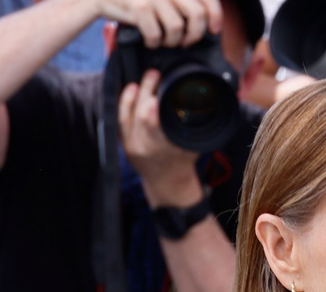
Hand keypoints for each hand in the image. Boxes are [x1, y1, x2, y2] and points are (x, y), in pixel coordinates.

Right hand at [95, 0, 222, 48]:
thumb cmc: (137, 0)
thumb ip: (182, 2)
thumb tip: (211, 21)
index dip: (216, 16)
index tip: (214, 30)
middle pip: (197, 15)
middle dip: (195, 34)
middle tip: (186, 42)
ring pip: (177, 28)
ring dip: (172, 41)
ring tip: (165, 41)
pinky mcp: (139, 7)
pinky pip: (157, 34)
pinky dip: (154, 43)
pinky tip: (150, 41)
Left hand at [118, 70, 201, 208]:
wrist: (167, 183)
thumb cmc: (184, 161)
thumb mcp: (196, 145)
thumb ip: (197, 126)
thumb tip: (206, 101)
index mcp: (165, 148)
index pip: (153, 123)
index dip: (154, 105)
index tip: (162, 86)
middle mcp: (145, 147)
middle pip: (140, 115)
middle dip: (146, 91)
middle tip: (155, 74)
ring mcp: (132, 145)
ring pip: (128, 115)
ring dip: (135, 93)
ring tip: (145, 78)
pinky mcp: (123, 143)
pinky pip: (119, 120)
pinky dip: (124, 102)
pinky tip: (130, 89)